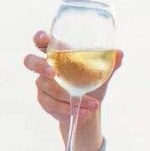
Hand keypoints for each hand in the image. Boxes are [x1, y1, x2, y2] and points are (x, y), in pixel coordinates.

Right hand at [22, 32, 102, 150]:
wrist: (89, 109)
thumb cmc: (92, 84)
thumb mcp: (102, 74)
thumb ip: (110, 63)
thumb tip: (119, 53)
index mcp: (58, 54)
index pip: (42, 41)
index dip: (40, 38)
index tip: (44, 39)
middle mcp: (46, 67)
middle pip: (30, 61)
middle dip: (40, 66)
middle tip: (53, 73)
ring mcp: (42, 84)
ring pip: (46, 87)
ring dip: (67, 96)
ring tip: (92, 104)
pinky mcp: (44, 100)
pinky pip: (51, 104)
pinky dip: (68, 108)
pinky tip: (83, 112)